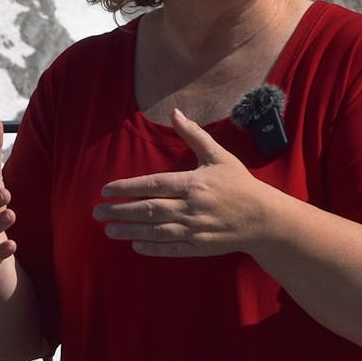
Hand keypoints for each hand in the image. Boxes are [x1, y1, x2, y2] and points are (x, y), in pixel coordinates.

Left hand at [93, 109, 278, 256]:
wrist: (264, 219)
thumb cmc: (240, 184)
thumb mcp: (219, 156)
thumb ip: (194, 135)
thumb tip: (176, 112)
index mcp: (194, 183)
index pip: (154, 185)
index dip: (128, 187)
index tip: (106, 190)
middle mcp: (192, 207)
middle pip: (149, 210)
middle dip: (120, 211)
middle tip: (97, 213)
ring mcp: (195, 229)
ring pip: (156, 231)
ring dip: (130, 231)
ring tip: (109, 230)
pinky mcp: (199, 246)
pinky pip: (171, 248)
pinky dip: (152, 248)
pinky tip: (135, 245)